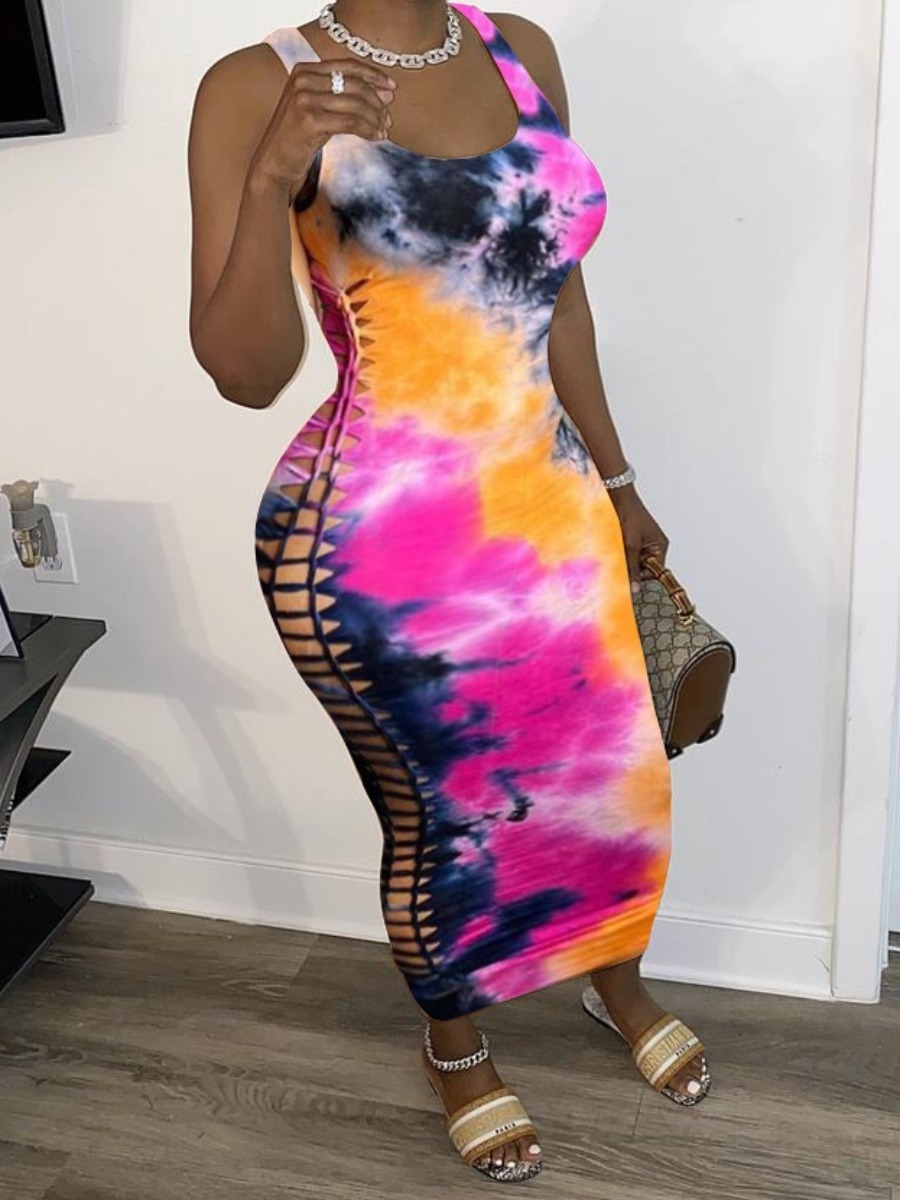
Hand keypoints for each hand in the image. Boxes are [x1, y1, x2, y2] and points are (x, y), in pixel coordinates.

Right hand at [253, 57, 395, 203]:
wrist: (274, 162)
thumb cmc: (300, 137)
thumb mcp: (321, 110)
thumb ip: (346, 98)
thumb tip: (386, 94)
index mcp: (304, 70)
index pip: (347, 65)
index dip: (373, 74)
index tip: (392, 87)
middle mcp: (302, 79)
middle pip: (354, 84)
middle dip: (377, 102)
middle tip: (389, 118)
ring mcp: (303, 99)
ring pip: (355, 104)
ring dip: (375, 118)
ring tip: (384, 130)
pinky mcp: (309, 121)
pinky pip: (350, 122)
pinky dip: (368, 129)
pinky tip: (376, 137)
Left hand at [606, 484, 668, 594]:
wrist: (617, 496)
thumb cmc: (629, 513)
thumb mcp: (631, 544)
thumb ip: (633, 567)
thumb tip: (635, 587)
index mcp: (659, 546)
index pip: (655, 572)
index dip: (643, 578)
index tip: (631, 585)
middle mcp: (652, 546)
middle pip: (643, 568)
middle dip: (631, 569)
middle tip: (619, 567)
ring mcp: (640, 543)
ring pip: (632, 562)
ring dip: (623, 561)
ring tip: (616, 554)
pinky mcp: (628, 540)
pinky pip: (625, 555)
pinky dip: (618, 555)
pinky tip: (612, 550)